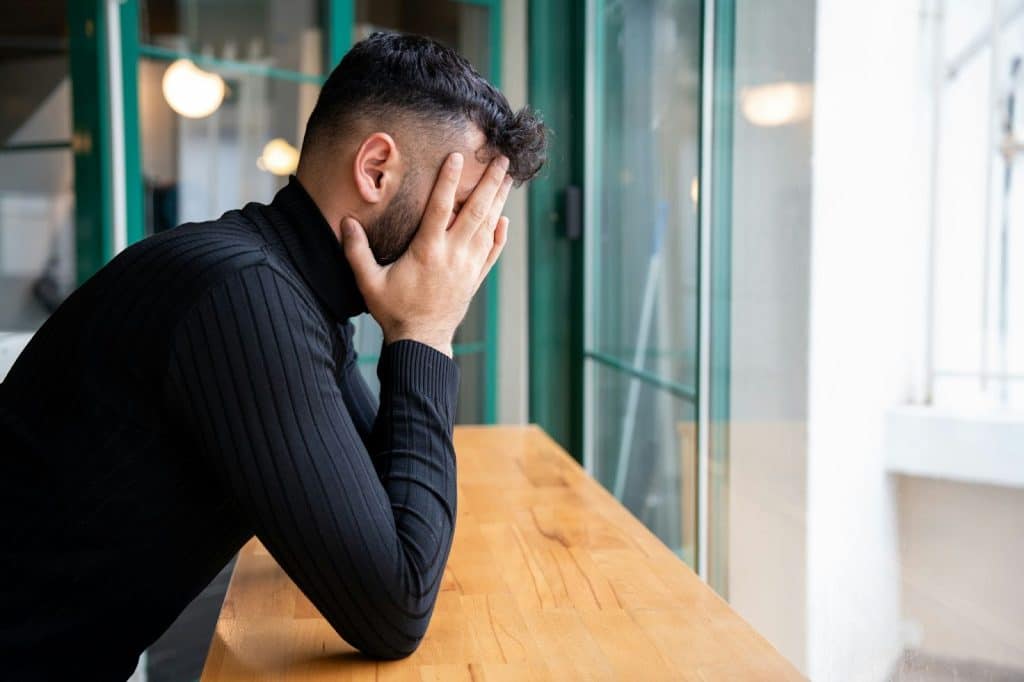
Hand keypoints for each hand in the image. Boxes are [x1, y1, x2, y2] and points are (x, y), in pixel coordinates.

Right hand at [341, 152, 512, 356]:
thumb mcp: (369, 282)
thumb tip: (345, 221)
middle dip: (488, 183)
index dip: (448, 180)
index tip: (456, 157)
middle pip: (475, 212)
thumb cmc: (394, 311)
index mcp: (427, 251)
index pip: (440, 207)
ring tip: (507, 179)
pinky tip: (504, 221)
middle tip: (501, 160)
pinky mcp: (475, 279)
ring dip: (498, 202)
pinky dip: (500, 236)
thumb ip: (356, 251)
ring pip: (488, 228)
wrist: (421, 342)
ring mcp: (468, 267)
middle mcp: (453, 255)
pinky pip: (492, 253)